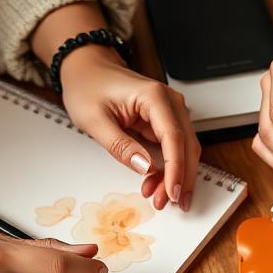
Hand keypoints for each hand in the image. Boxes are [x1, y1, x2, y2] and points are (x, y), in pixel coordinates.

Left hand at [60, 46, 200, 210]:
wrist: (86, 69)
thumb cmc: (88, 86)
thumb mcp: (94, 119)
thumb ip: (120, 145)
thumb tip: (144, 167)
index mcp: (154, 96)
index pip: (173, 138)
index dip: (175, 169)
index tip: (171, 192)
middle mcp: (169, 102)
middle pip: (186, 146)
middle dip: (180, 178)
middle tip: (166, 203)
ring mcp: (170, 111)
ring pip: (185, 150)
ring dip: (177, 176)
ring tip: (159, 197)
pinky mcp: (165, 121)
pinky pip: (175, 148)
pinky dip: (169, 168)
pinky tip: (158, 183)